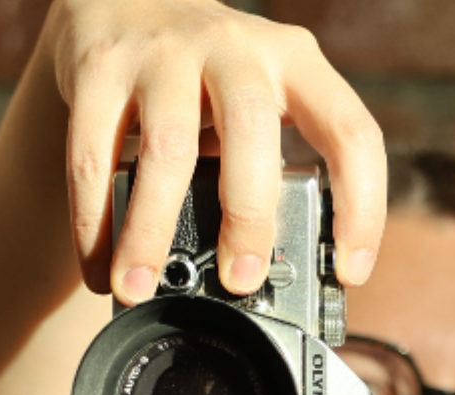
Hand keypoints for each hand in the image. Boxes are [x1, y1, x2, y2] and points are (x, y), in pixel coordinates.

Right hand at [44, 0, 386, 302]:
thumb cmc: (205, 74)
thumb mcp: (258, 100)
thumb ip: (270, 166)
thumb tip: (268, 279)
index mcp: (295, 62)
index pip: (351, 132)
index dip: (361, 205)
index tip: (349, 270)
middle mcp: (236, 48)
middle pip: (252, 130)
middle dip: (249, 216)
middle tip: (239, 281)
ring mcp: (165, 52)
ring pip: (168, 145)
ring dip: (153, 228)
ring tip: (139, 286)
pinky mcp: (101, 66)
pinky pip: (94, 152)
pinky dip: (93, 218)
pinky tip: (96, 264)